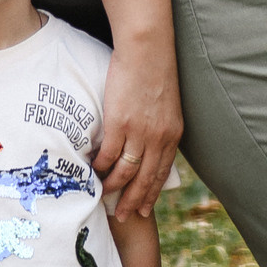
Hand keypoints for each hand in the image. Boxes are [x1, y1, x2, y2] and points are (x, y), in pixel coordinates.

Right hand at [92, 43, 183, 218]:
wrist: (148, 49)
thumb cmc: (155, 71)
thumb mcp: (167, 106)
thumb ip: (161, 128)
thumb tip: (151, 144)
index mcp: (172, 135)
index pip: (161, 173)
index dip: (151, 193)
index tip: (143, 208)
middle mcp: (158, 139)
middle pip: (145, 179)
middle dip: (134, 201)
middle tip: (123, 216)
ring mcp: (139, 132)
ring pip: (126, 171)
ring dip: (114, 187)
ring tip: (104, 196)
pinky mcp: (119, 123)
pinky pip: (109, 155)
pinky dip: (101, 167)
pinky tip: (94, 172)